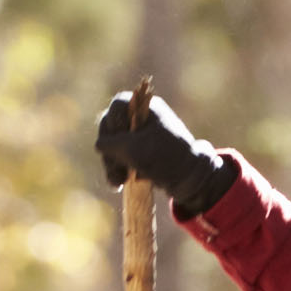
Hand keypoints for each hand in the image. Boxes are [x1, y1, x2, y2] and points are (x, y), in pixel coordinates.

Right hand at [94, 87, 236, 218]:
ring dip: (111, 164)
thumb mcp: (135, 150)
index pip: (118, 106)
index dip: (113, 123)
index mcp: (147, 109)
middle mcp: (143, 120)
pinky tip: (117, 184)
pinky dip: (117, 170)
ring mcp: (140, 138)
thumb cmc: (165, 158)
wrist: (191, 179)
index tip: (120, 139)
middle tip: (115, 168)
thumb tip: (99, 144)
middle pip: (111, 128)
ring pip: (113, 146)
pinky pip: (120, 159)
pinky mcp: (139, 155)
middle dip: (109, 150)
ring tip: (118, 182)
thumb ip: (112, 144)